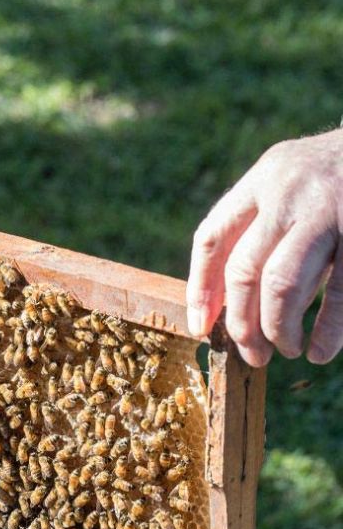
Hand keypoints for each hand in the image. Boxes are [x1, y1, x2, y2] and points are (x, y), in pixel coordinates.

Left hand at [187, 129, 342, 365]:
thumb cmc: (342, 175)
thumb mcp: (294, 184)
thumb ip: (262, 228)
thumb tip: (228, 305)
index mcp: (263, 178)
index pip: (212, 238)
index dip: (201, 288)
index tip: (201, 326)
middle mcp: (289, 191)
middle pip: (243, 269)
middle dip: (242, 322)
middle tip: (252, 354)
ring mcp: (328, 210)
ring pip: (281, 284)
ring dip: (277, 328)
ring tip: (284, 350)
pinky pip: (340, 291)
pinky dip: (328, 329)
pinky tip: (319, 352)